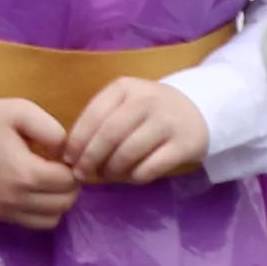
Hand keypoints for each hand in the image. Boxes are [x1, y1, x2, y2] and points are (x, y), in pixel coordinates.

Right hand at [0, 96, 82, 231]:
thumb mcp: (21, 111)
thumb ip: (52, 129)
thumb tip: (68, 152)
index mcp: (25, 172)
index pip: (69, 180)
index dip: (71, 166)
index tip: (61, 156)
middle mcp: (17, 198)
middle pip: (64, 202)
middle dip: (68, 185)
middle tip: (57, 168)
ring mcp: (6, 210)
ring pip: (53, 218)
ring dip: (57, 201)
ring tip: (47, 182)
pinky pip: (35, 224)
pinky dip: (42, 212)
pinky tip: (34, 192)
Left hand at [65, 76, 209, 185]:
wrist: (197, 110)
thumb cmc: (148, 110)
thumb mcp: (125, 101)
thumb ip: (101, 118)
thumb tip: (72, 152)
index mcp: (125, 87)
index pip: (94, 114)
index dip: (78, 140)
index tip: (68, 158)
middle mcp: (146, 101)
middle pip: (110, 133)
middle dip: (91, 157)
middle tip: (82, 173)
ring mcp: (167, 122)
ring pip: (130, 151)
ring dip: (112, 169)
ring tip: (105, 175)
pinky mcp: (184, 145)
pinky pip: (152, 166)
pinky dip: (136, 176)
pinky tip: (131, 178)